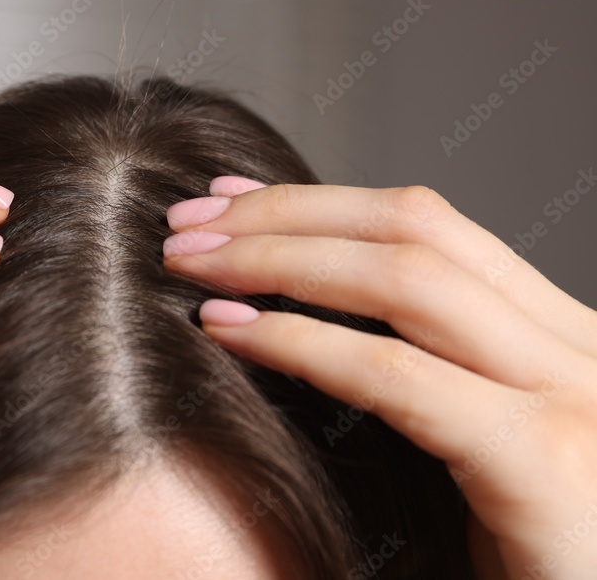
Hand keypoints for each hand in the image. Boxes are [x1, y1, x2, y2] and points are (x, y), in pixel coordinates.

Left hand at [163, 180, 596, 579]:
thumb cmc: (532, 563)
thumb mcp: (482, 454)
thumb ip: (427, 382)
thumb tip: (311, 325)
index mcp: (561, 340)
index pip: (430, 229)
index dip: (317, 203)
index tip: (228, 202)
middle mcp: (579, 348)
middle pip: (413, 227)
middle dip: (285, 213)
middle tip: (188, 220)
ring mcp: (572, 395)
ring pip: (404, 278)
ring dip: (276, 258)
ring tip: (188, 261)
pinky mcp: (542, 461)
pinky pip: (394, 375)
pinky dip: (300, 342)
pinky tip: (229, 331)